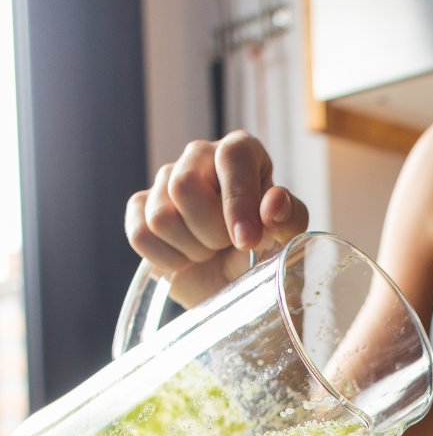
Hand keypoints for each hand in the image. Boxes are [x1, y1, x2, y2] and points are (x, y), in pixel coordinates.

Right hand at [125, 130, 309, 306]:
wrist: (231, 283)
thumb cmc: (262, 252)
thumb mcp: (286, 238)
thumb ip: (289, 217)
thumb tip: (274, 202)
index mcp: (241, 152)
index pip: (232, 156)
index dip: (237, 201)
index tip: (246, 240)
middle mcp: (200, 156)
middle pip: (184, 187)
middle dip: (211, 232)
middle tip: (228, 244)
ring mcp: (166, 178)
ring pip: (161, 216)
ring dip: (192, 249)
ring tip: (210, 250)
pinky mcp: (141, 206)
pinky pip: (141, 235)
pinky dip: (168, 260)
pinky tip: (186, 258)